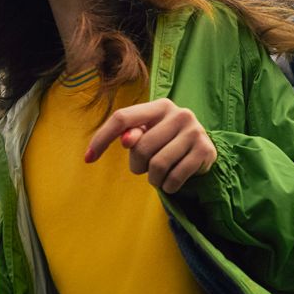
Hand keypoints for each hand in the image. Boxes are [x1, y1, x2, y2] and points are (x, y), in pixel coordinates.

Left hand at [85, 99, 217, 193]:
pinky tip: (171, 182)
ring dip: (153, 179)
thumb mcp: (148, 134)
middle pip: (140, 147)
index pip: (123, 118)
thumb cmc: (166, 141)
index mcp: (160, 106)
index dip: (103, 138)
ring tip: (158, 176)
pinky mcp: (205, 151)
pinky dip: (168, 187)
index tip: (88, 158)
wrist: (203, 149)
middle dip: (137, 165)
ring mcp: (194, 131)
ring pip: (157, 165)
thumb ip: (132, 134)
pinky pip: (175, 178)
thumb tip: (126, 139)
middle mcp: (180, 114)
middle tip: (146, 168)